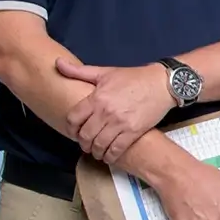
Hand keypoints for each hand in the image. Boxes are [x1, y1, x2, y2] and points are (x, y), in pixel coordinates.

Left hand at [57, 56, 173, 161]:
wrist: (162, 84)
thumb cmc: (133, 77)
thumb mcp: (105, 72)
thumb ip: (79, 71)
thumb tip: (58, 63)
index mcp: (97, 97)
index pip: (73, 118)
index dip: (70, 128)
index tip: (74, 131)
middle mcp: (106, 112)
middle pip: (85, 135)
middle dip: (82, 142)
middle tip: (85, 144)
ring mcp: (120, 124)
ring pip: (99, 145)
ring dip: (95, 151)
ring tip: (96, 151)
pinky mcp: (133, 132)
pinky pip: (116, 150)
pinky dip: (110, 156)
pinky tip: (108, 156)